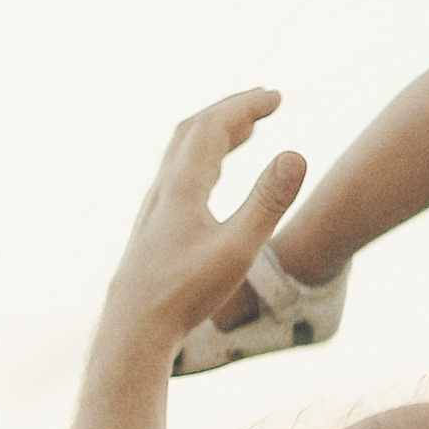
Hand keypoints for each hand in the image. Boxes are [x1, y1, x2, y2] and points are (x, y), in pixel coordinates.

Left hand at [98, 91, 307, 356]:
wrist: (132, 331)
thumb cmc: (185, 294)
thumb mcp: (237, 249)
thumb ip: (267, 202)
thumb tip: (296, 154)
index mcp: (182, 186)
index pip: (213, 126)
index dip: (245, 105)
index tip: (278, 96)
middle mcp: (163, 190)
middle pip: (194, 130)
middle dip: (232, 110)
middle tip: (267, 102)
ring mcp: (155, 209)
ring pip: (183, 153)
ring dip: (217, 133)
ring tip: (249, 130)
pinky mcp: (154, 229)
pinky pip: (179, 175)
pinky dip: (205, 159)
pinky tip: (215, 179)